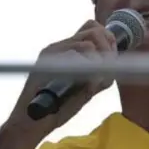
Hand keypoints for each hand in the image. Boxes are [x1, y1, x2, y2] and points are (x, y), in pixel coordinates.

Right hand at [6, 20, 116, 142]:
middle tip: (108, 69)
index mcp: (68, 49)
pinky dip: (89, 67)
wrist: (32, 121)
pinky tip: (90, 82)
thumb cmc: (58, 107)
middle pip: (94, 30)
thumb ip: (99, 74)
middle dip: (108, 49)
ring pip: (88, 42)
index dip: (108, 39)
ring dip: (100, 61)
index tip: (112, 59)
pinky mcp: (47, 60)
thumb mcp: (85, 88)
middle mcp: (60, 46)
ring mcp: (53, 51)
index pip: (92, 27)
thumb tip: (115, 64)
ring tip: (98, 79)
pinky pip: (76, 54)